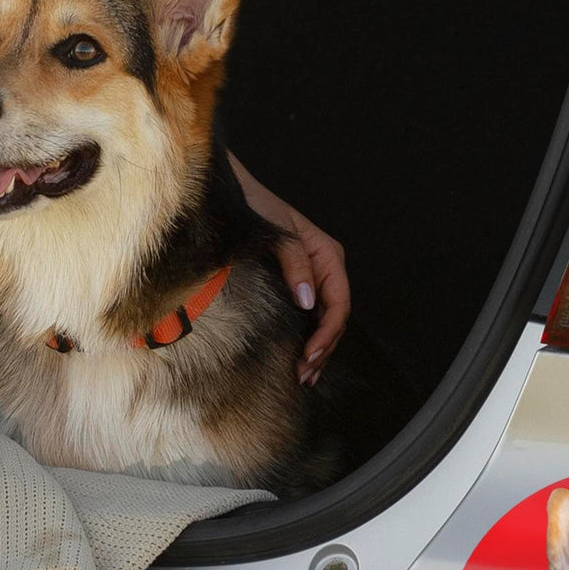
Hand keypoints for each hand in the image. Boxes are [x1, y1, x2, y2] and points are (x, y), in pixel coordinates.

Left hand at [229, 153, 348, 383]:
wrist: (230, 194)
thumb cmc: (253, 207)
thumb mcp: (275, 233)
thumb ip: (295, 263)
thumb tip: (309, 302)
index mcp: (327, 254)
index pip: (338, 303)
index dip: (327, 334)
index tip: (309, 355)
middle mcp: (325, 268)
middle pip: (335, 318)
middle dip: (322, 349)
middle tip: (303, 375)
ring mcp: (312, 278)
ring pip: (325, 322)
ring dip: (318, 350)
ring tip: (303, 375)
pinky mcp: (296, 285)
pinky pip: (311, 317)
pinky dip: (308, 339)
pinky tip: (300, 357)